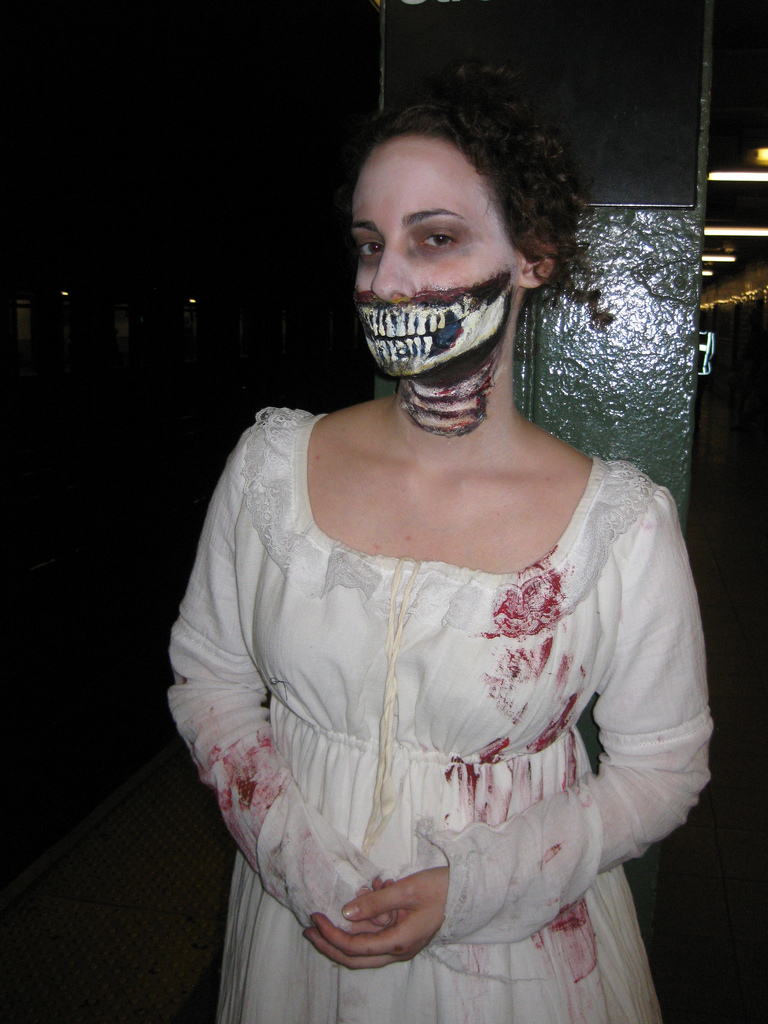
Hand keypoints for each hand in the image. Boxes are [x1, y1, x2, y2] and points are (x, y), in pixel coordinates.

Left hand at [303, 867, 448, 968]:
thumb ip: (375, 902)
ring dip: (351, 925)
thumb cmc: (440, 889)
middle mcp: (397, 950)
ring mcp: (400, 944)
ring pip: (365, 944)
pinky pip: (379, 930)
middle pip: (355, 956)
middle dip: (329, 942)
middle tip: (309, 927)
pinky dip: (369, 914)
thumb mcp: (405, 890)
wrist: (468, 892)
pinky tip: (376, 888)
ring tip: (350, 895)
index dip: (331, 934)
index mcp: (398, 943)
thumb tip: (346, 912)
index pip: (355, 947)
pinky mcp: (403, 934)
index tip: (315, 917)